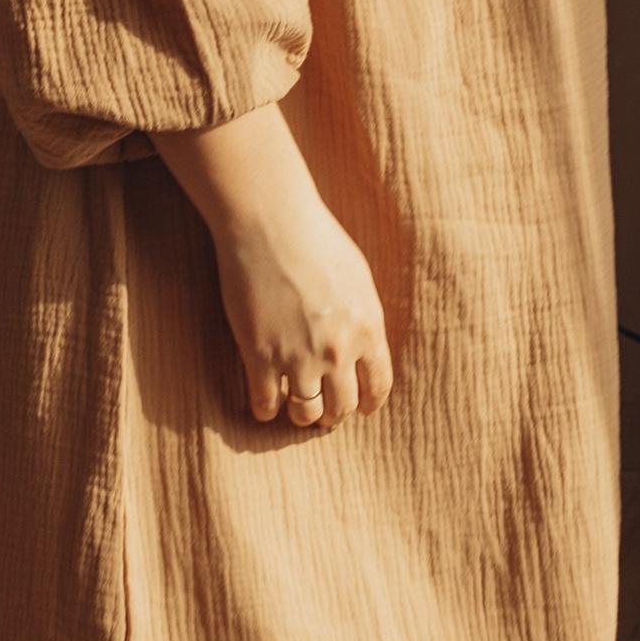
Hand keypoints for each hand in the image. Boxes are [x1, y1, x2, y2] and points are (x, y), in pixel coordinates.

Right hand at [155, 106, 393, 427]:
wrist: (272, 223)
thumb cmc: (317, 240)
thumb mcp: (358, 278)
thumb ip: (363, 317)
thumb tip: (364, 345)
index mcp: (369, 328)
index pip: (378, 386)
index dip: (369, 403)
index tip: (361, 408)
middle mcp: (339, 350)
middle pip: (342, 407)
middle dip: (334, 414)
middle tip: (324, 412)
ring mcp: (299, 357)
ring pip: (306, 414)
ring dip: (302, 416)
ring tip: (295, 408)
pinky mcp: (260, 356)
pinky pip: (266, 404)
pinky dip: (266, 411)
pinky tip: (265, 405)